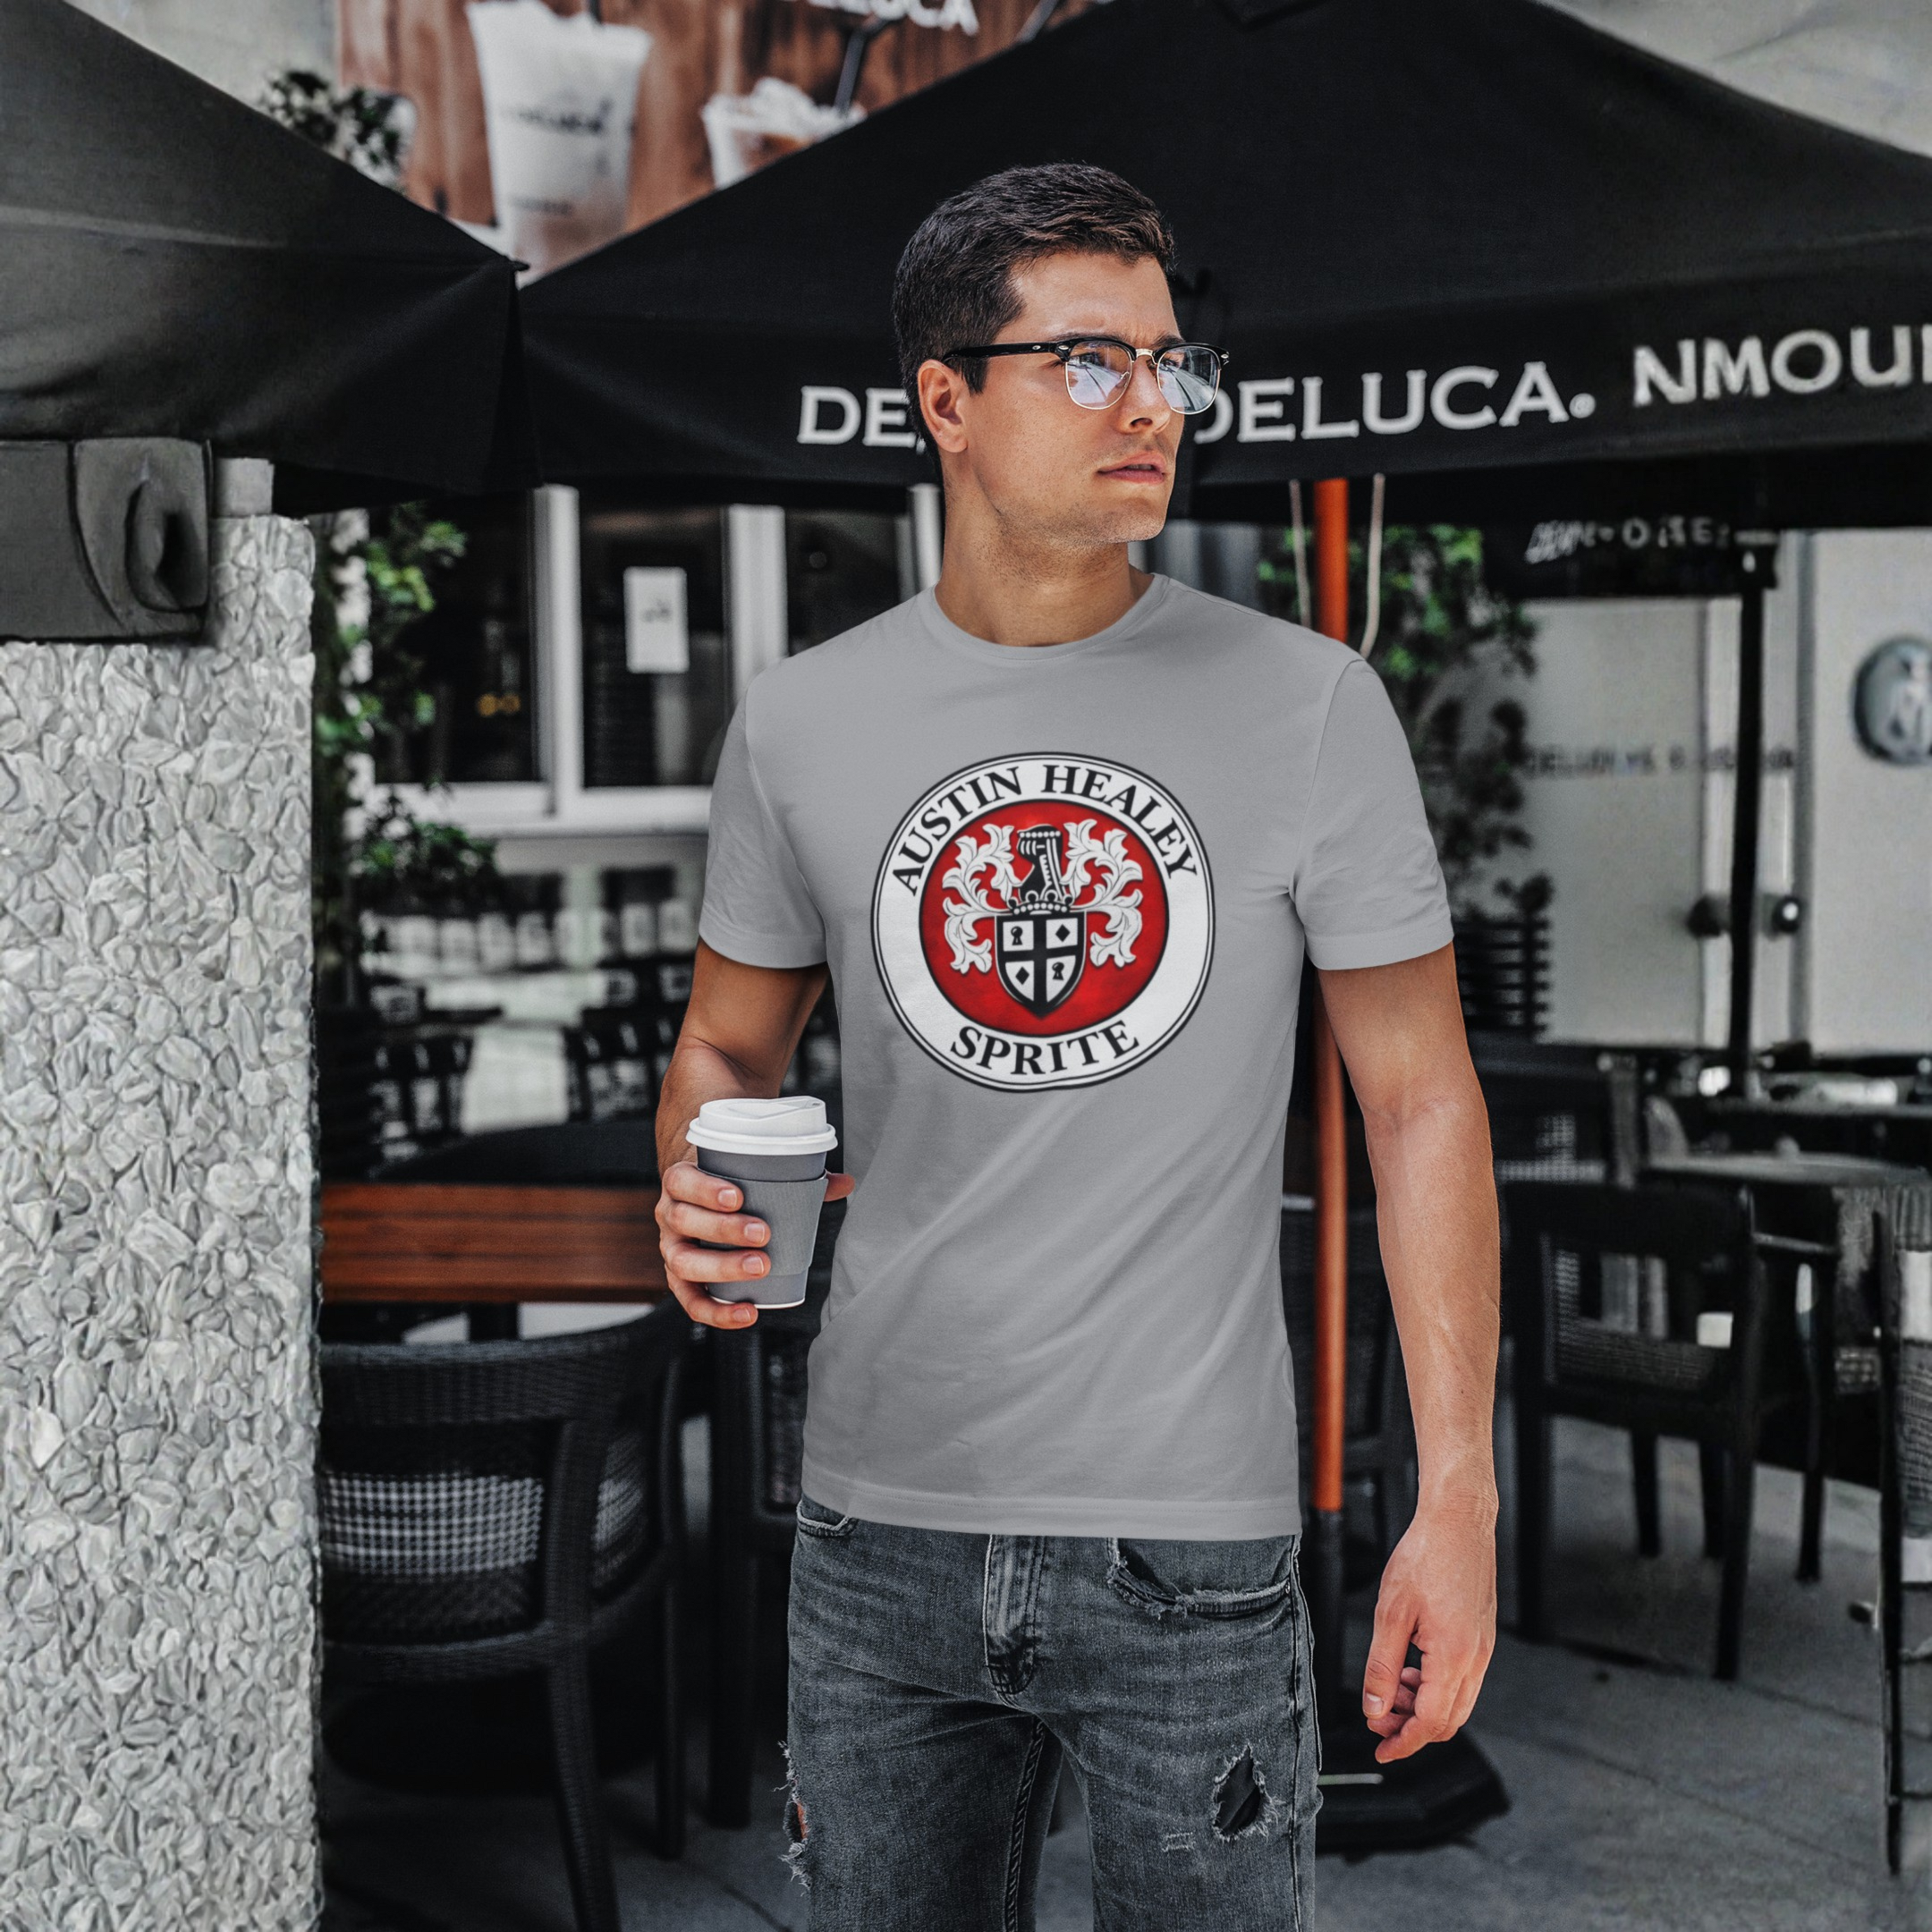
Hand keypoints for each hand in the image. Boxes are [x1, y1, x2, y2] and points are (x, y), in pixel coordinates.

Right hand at [655, 1159, 855, 1329]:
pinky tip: (748, 1313)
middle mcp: (669, 1215)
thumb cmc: (728, 1182)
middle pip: (685, 1222)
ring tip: (761, 1266)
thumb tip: (845, 1183)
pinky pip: (691, 1301)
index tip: (738, 1197)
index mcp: (680, 1181)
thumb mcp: (749, 1171)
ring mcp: (671, 1248)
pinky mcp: (680, 1279)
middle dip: (723, 1230)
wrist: (696, 1197)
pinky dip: (717, 1311)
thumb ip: (795, 1176)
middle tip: (763, 1234)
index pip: (683, 1182)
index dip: (705, 1190)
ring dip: (722, 1267)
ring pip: (683, 1262)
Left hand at [1360, 1493, 1496, 1762]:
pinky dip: (1436, 1686)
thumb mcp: (1390, 1614)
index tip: (1382, 1750)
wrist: (1458, 1521)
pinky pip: (1462, 1680)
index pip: (1432, 1723)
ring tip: (1391, 1692)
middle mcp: (1476, 1658)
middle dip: (1412, 1729)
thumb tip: (1375, 1710)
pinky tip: (1412, 1670)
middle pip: (1449, 1721)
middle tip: (1379, 1721)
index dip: (1404, 1743)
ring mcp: (1483, 1649)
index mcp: (1454, 1656)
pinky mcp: (1481, 1637)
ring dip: (1423, 1707)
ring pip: (1457, 1702)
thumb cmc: (1425, 1556)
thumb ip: (1382, 1668)